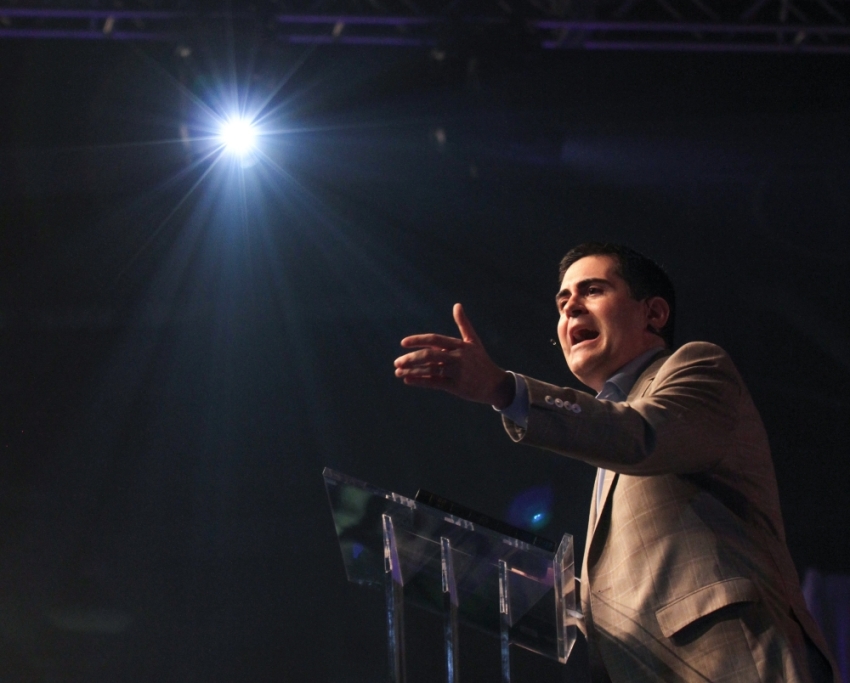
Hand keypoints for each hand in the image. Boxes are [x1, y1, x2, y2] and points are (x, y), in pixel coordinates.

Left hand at [394, 303, 514, 408]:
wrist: (495, 384)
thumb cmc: (481, 361)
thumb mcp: (473, 341)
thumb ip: (463, 324)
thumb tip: (457, 305)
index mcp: (460, 345)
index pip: (435, 339)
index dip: (418, 340)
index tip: (403, 343)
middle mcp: (458, 357)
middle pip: (430, 355)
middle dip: (411, 358)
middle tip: (396, 362)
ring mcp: (457, 372)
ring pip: (430, 370)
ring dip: (412, 371)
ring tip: (398, 371)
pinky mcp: (456, 386)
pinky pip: (435, 383)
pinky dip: (420, 381)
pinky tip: (407, 379)